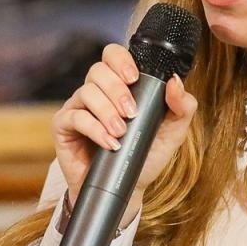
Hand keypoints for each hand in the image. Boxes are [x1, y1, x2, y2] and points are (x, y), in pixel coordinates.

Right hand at [51, 43, 197, 205]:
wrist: (127, 189)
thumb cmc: (145, 156)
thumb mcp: (172, 133)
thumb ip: (182, 107)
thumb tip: (174, 81)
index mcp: (119, 85)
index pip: (112, 55)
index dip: (121, 60)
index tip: (135, 78)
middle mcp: (96, 92)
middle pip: (98, 70)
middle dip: (117, 90)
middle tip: (132, 113)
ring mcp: (78, 108)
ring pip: (86, 92)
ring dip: (107, 111)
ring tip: (121, 132)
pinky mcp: (64, 127)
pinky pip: (74, 117)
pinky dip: (94, 129)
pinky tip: (110, 143)